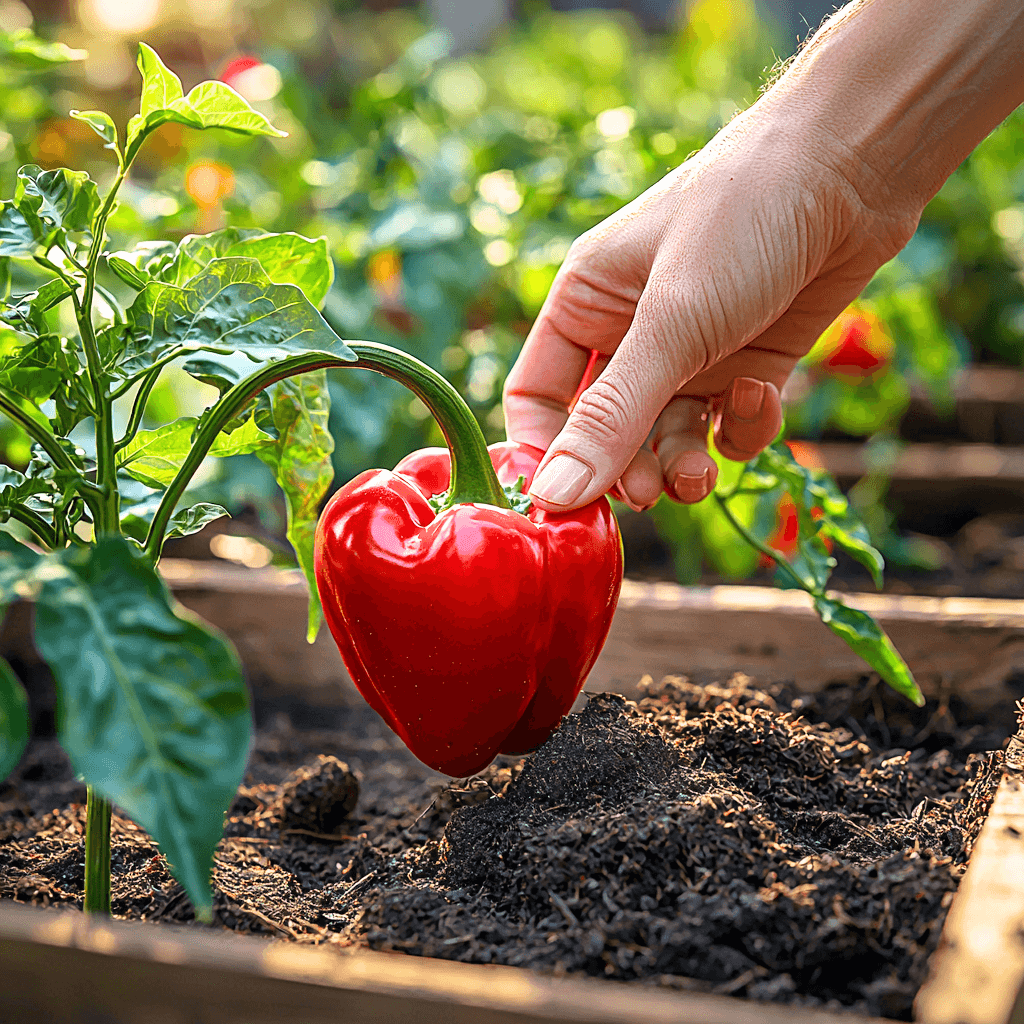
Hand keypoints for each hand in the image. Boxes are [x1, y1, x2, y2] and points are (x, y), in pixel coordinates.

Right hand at [503, 101, 918, 512]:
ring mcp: (693, 353)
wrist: (855, 166)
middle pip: (605, 434)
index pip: (537, 397)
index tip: (560, 501)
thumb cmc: (741, 219)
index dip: (542, 451)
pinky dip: (743, 428)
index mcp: (585, 305)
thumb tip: (551, 496)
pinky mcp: (750, 364)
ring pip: (668, 441)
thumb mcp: (670, 323)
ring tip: (698, 473)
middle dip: (625, 469)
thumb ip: (611, 417)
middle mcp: (632, 334)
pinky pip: (728, 426)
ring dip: (681, 465)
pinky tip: (761, 393)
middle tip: (646, 494)